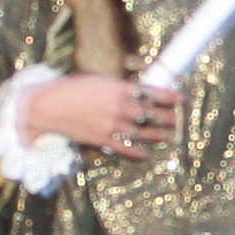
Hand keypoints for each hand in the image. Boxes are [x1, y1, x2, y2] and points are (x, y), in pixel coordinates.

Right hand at [24, 73, 179, 161]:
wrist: (50, 106)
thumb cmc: (74, 88)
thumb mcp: (101, 80)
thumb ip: (121, 87)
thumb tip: (139, 91)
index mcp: (122, 89)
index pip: (156, 93)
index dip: (173, 97)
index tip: (184, 99)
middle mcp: (121, 108)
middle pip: (154, 114)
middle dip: (169, 117)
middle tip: (178, 119)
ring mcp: (114, 125)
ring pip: (145, 133)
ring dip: (159, 135)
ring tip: (168, 135)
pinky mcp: (104, 140)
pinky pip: (127, 148)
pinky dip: (139, 152)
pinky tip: (146, 153)